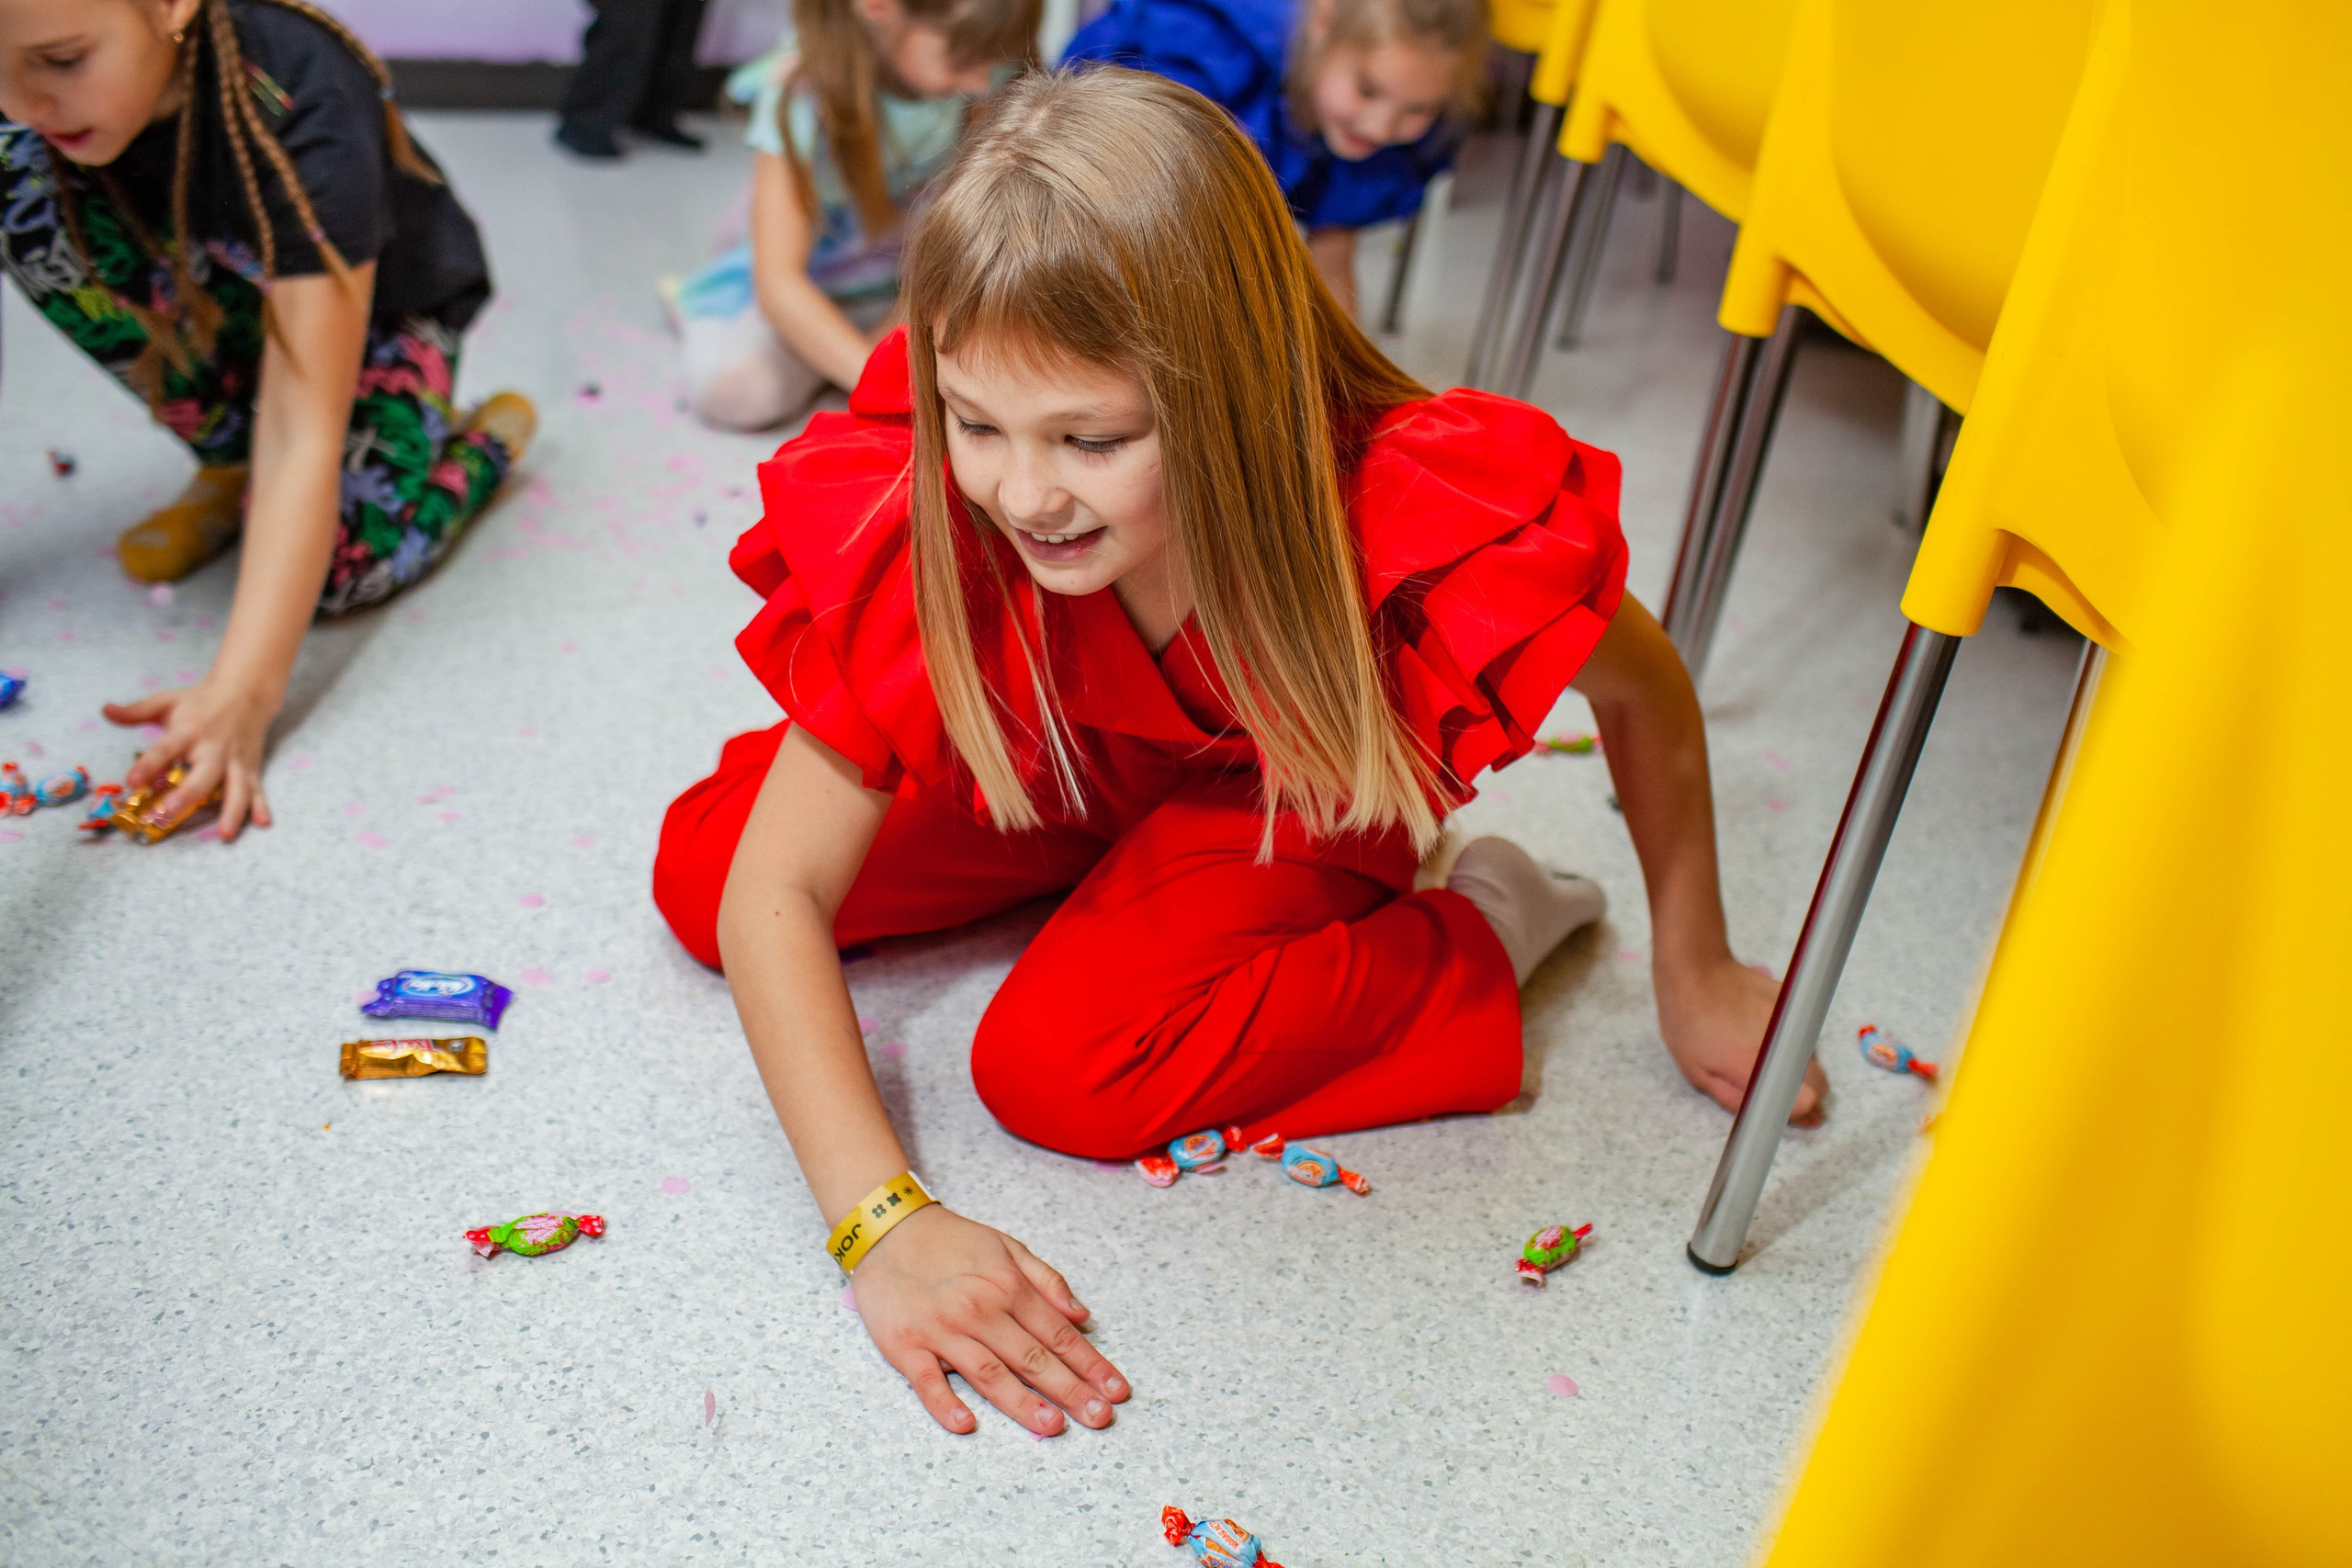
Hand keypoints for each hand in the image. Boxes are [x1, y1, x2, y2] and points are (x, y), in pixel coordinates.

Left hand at [102, 675, 279, 841]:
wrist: (246, 691)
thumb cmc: (200, 701)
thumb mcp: (166, 701)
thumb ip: (135, 711)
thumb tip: (105, 710)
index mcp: (189, 730)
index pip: (166, 749)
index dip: (148, 765)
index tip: (132, 782)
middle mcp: (214, 747)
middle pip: (203, 775)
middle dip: (187, 796)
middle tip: (167, 815)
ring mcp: (236, 760)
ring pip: (236, 787)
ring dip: (231, 811)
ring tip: (224, 834)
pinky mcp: (251, 767)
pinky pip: (257, 789)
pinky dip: (260, 806)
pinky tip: (262, 822)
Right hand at [850, 1204, 1128, 1435]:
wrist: (887, 1228)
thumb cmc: (950, 1240)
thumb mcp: (1006, 1246)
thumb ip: (1046, 1280)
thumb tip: (1082, 1315)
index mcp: (1007, 1286)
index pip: (1058, 1334)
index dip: (1091, 1364)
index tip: (1116, 1390)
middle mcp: (980, 1309)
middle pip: (1032, 1359)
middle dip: (1071, 1390)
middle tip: (1100, 1417)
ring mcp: (942, 1330)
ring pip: (989, 1373)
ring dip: (1023, 1402)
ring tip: (1054, 1425)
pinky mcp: (906, 1346)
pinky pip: (928, 1381)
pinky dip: (946, 1404)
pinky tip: (967, 1423)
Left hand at [1656, 956, 1826, 1123]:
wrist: (1695, 970)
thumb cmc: (1689, 1024)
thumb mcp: (1700, 1075)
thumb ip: (1741, 1102)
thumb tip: (1775, 1120)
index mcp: (1759, 1065)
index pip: (1809, 1101)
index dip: (1795, 1111)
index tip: (1776, 1106)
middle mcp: (1787, 1042)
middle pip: (1819, 1084)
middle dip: (1798, 1091)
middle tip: (1759, 1078)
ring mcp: (1796, 1020)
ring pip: (1811, 1059)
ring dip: (1790, 1062)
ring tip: (1751, 1046)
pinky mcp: (1797, 1002)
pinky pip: (1802, 1032)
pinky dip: (1786, 1036)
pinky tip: (1755, 1026)